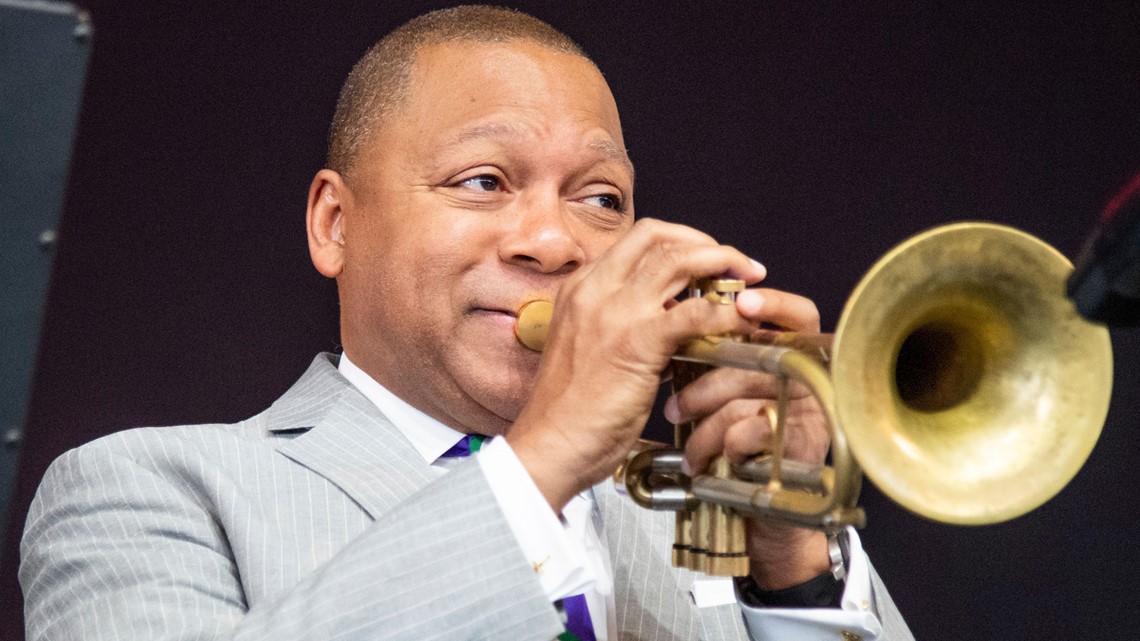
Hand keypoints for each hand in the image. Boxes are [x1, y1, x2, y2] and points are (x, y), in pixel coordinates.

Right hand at [506, 219, 765, 511]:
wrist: (549, 446)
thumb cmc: (568, 411)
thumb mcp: (587, 348)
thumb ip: (622, 325)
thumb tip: (672, 321)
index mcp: (580, 288)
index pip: (636, 240)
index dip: (680, 242)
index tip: (707, 261)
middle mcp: (594, 289)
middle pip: (658, 235)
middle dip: (706, 242)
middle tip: (736, 265)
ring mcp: (614, 312)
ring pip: (678, 259)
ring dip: (723, 263)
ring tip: (750, 280)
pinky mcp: (636, 343)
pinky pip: (695, 312)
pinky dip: (727, 312)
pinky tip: (743, 323)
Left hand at [670, 287, 834, 588]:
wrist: (767, 516)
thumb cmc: (743, 447)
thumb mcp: (734, 394)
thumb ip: (723, 357)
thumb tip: (680, 321)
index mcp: (798, 359)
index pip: (800, 314)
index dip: (773, 304)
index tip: (740, 302)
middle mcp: (813, 381)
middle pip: (758, 358)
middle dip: (705, 383)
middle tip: (676, 405)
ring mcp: (812, 413)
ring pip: (746, 399)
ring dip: (704, 425)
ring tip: (686, 443)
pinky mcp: (803, 446)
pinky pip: (752, 431)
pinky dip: (722, 446)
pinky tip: (712, 460)